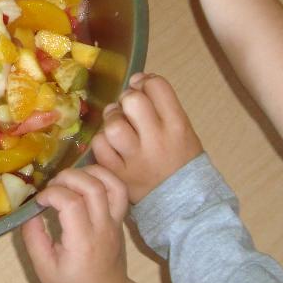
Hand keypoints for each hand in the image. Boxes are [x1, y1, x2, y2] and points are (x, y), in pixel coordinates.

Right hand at [21, 166, 130, 282]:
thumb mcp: (44, 270)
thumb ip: (34, 239)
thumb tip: (28, 213)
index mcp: (82, 243)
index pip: (71, 203)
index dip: (51, 194)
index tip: (39, 202)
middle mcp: (103, 228)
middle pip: (92, 187)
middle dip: (67, 177)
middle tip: (52, 187)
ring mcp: (115, 222)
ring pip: (111, 183)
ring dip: (88, 172)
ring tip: (69, 180)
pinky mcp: (120, 219)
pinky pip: (118, 190)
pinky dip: (103, 177)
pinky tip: (85, 181)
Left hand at [91, 73, 202, 202]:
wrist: (183, 203)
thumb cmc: (179, 159)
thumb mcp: (182, 129)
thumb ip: (162, 104)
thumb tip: (136, 79)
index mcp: (177, 126)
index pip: (157, 87)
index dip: (146, 82)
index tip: (143, 89)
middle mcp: (157, 140)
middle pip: (133, 101)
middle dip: (127, 99)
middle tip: (129, 110)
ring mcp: (136, 159)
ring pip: (113, 125)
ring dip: (112, 120)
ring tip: (118, 126)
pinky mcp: (118, 174)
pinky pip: (100, 146)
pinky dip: (102, 142)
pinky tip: (111, 145)